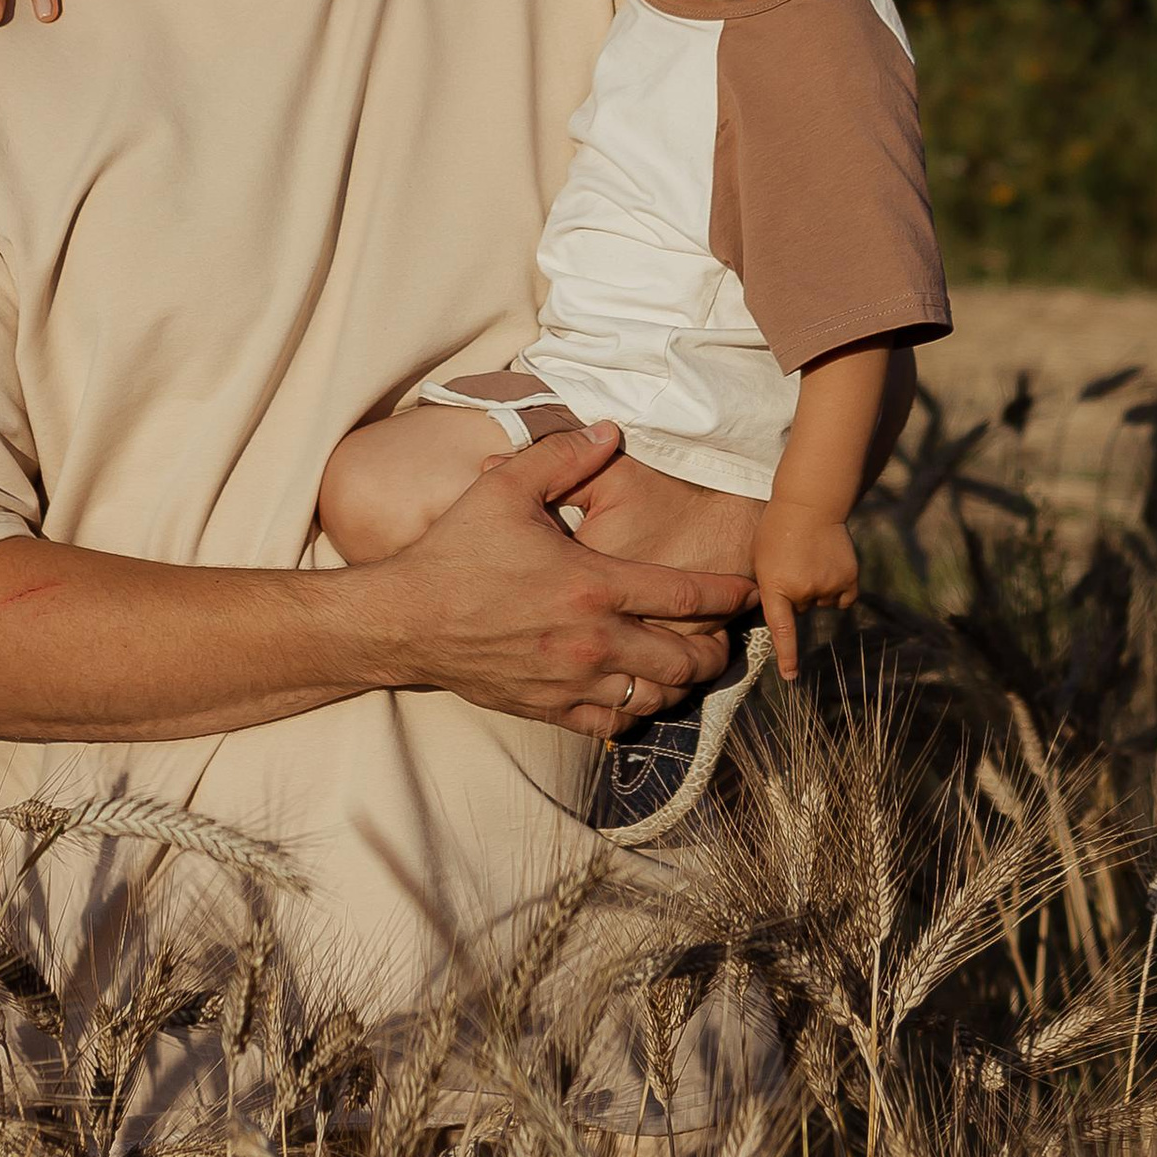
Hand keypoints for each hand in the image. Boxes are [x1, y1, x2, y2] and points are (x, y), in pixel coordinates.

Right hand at [376, 426, 752, 733]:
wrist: (407, 620)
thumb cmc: (456, 552)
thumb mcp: (506, 489)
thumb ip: (563, 456)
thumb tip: (609, 430)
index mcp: (592, 584)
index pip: (686, 595)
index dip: (728, 594)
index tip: (749, 590)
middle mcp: (593, 641)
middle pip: (686, 658)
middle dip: (717, 648)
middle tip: (724, 634)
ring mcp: (574, 682)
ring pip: (658, 698)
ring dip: (683, 683)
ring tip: (688, 663)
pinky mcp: (551, 709)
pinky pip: (616, 725)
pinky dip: (638, 712)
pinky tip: (638, 691)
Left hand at [749, 498, 858, 679]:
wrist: (811, 503)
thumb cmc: (777, 527)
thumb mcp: (762, 558)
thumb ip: (770, 587)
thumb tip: (782, 611)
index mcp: (776, 586)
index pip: (781, 629)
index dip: (787, 655)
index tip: (791, 677)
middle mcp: (803, 592)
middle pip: (800, 608)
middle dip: (796, 592)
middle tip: (793, 561)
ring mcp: (828, 586)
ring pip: (822, 602)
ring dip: (817, 587)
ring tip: (811, 557)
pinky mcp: (849, 580)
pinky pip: (843, 598)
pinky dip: (838, 588)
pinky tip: (831, 566)